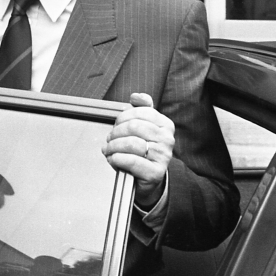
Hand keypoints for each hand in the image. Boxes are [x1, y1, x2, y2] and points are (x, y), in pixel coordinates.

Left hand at [101, 93, 173, 209]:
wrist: (150, 179)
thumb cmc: (144, 152)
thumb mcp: (145, 128)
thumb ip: (142, 108)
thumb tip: (136, 96)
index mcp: (165, 125)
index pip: (139, 112)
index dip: (122, 118)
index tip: (116, 125)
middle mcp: (167, 139)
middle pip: (133, 127)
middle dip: (115, 133)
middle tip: (109, 140)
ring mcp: (163, 156)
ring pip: (131, 143)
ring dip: (113, 147)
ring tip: (108, 150)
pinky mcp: (155, 172)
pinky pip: (131, 161)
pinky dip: (117, 159)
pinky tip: (113, 159)